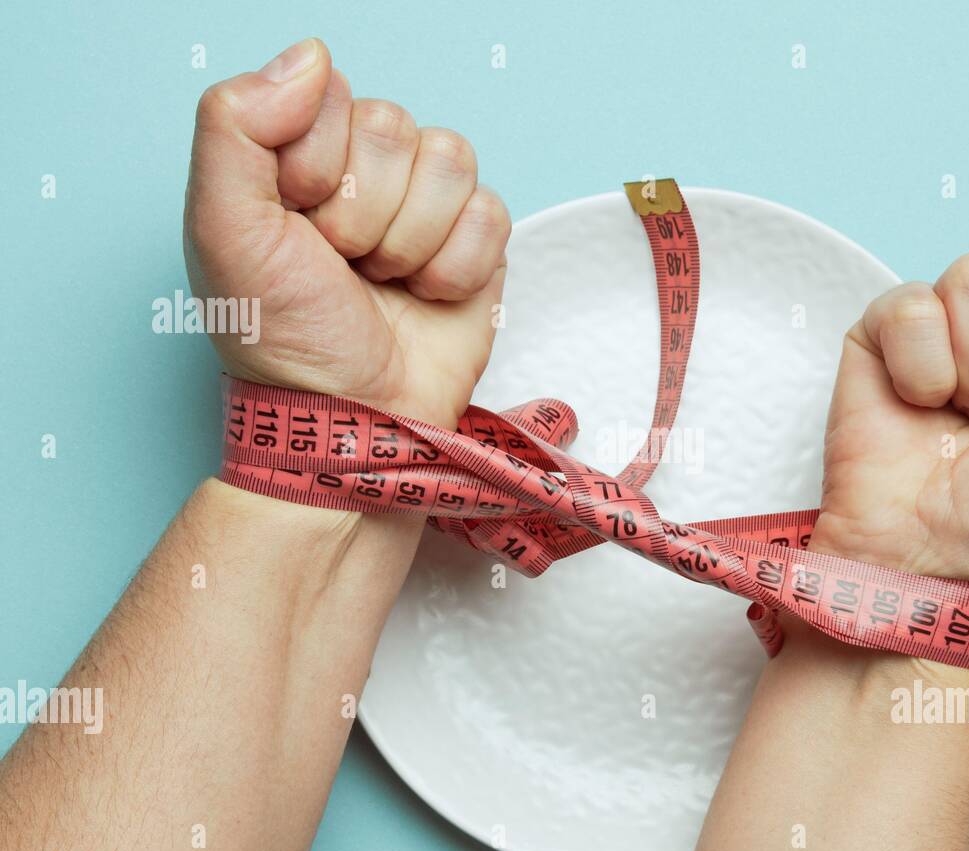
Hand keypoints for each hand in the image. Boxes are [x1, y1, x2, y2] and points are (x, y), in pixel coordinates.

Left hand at [184, 38, 508, 428]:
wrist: (353, 423)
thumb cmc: (282, 337)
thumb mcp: (222, 229)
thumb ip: (235, 124)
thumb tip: (313, 55)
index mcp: (297, 156)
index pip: (332, 96)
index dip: (316, 162)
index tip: (297, 226)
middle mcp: (364, 173)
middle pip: (395, 127)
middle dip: (364, 213)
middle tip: (342, 266)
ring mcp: (426, 209)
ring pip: (451, 160)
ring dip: (412, 239)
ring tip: (384, 283)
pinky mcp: (478, 248)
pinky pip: (492, 212)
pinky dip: (458, 266)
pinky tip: (428, 296)